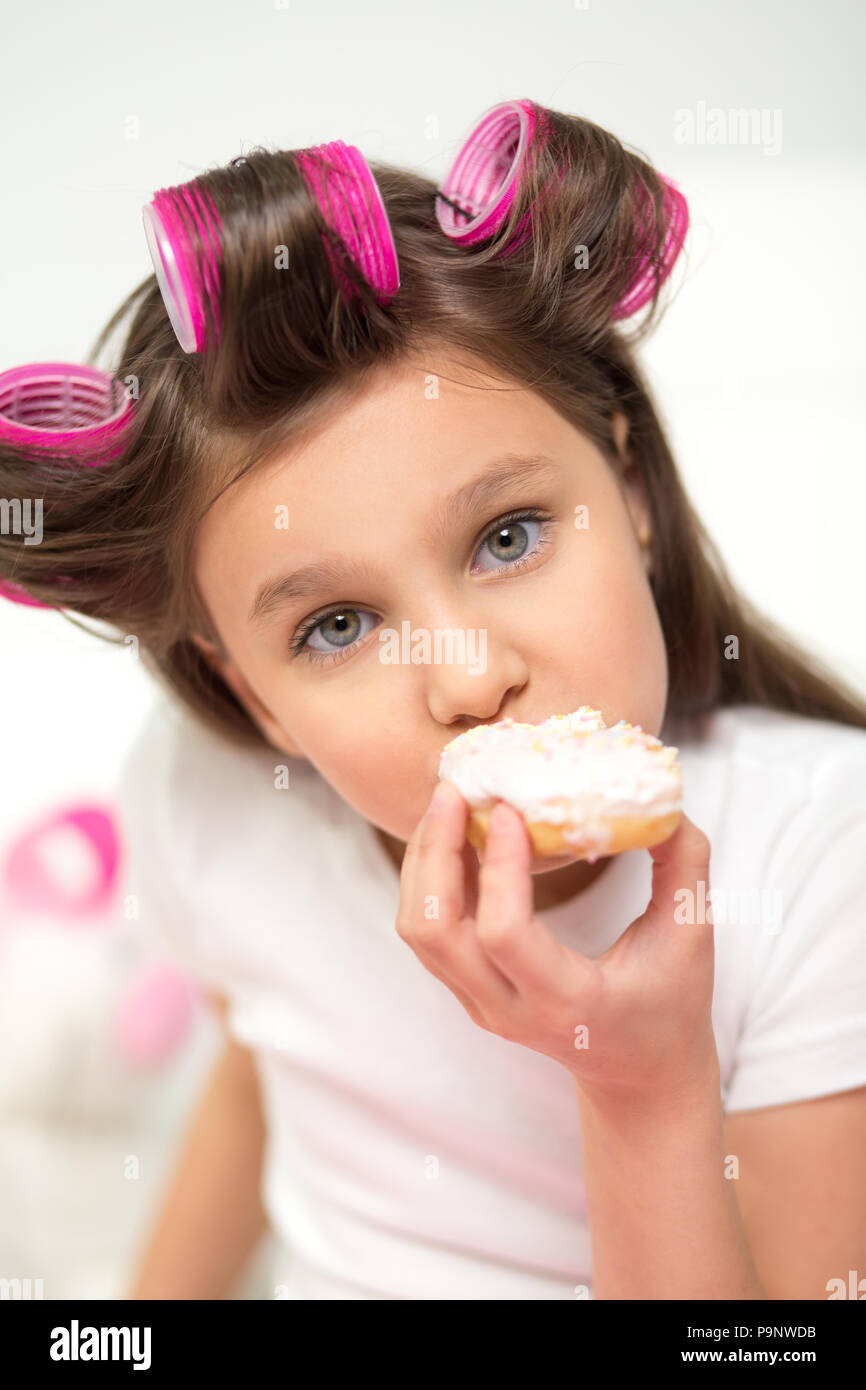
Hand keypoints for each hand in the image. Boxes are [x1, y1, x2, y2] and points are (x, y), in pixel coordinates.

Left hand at [395, 780, 718, 1103]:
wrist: (639, 1073)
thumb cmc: (670, 1003)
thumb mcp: (691, 935)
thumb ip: (683, 864)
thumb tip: (663, 799)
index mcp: (566, 1002)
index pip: (504, 935)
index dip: (499, 867)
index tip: (509, 810)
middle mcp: (508, 1010)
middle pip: (434, 930)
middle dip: (435, 852)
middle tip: (454, 789)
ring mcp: (479, 1004)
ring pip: (419, 928)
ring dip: (425, 860)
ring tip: (450, 804)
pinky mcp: (467, 990)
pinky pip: (428, 930)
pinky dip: (430, 877)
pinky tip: (456, 835)